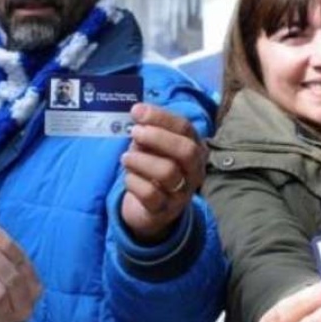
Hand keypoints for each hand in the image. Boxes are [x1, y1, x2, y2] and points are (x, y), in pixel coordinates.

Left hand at [119, 103, 206, 242]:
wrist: (149, 209)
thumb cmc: (151, 169)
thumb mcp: (152, 147)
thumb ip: (148, 130)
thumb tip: (138, 112)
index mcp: (194, 148)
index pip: (185, 128)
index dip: (161, 117)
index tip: (137, 111)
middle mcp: (194, 171)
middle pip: (186, 151)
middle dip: (157, 138)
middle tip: (134, 133)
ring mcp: (181, 193)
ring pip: (167, 173)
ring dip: (141, 160)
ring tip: (126, 158)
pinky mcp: (164, 210)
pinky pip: (150, 194)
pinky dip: (134, 182)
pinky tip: (128, 178)